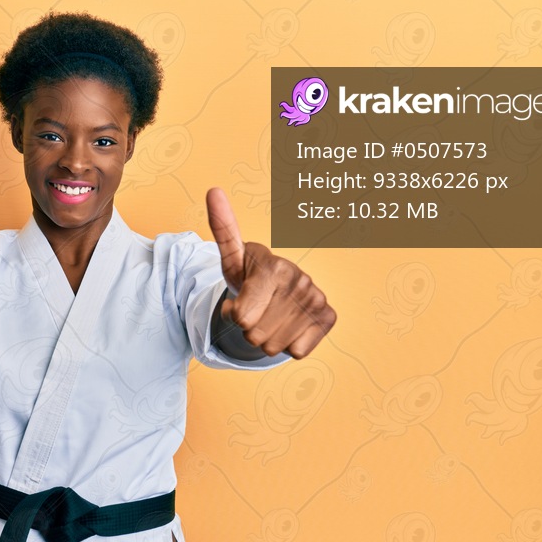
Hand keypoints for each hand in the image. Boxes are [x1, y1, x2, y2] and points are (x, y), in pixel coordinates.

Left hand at [207, 187, 334, 358]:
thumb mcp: (232, 257)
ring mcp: (317, 299)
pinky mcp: (329, 317)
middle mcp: (300, 280)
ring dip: (267, 337)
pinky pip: (297, 351)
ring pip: (274, 347)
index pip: (240, 319)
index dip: (233, 316)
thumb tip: (213, 190)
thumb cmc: (250, 274)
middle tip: (256, 309)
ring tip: (270, 315)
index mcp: (273, 267)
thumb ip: (222, 229)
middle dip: (249, 329)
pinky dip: (289, 343)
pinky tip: (289, 323)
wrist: (280, 288)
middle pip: (254, 336)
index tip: (239, 299)